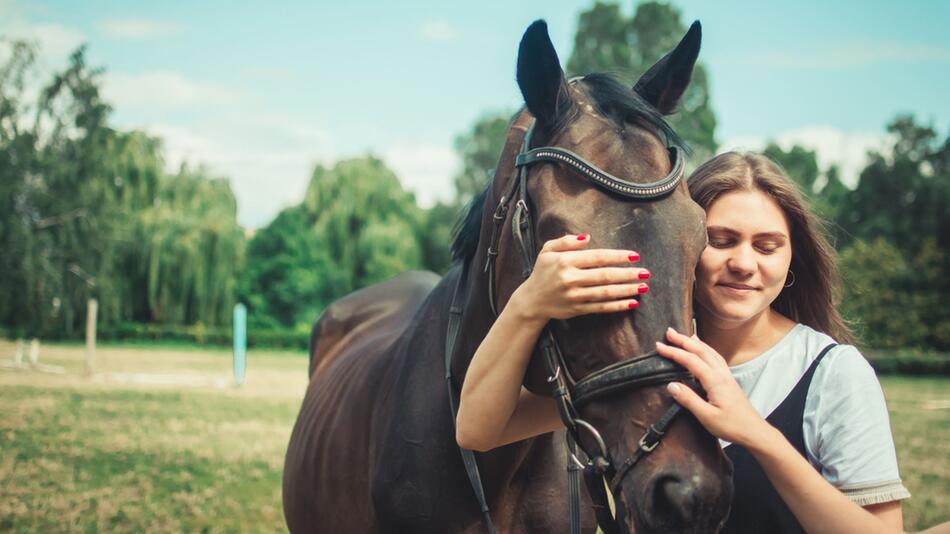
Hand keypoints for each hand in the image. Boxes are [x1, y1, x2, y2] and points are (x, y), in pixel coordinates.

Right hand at [510, 232, 649, 321]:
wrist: (531, 301)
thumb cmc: (542, 272)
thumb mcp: (547, 250)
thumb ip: (566, 241)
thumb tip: (588, 237)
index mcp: (565, 261)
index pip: (597, 257)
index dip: (617, 256)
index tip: (634, 256)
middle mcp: (570, 279)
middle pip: (605, 276)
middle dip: (627, 274)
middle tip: (646, 272)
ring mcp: (574, 296)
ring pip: (605, 293)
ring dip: (627, 290)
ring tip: (643, 286)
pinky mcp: (577, 310)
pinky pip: (601, 307)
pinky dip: (617, 305)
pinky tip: (631, 302)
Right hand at [656, 327, 771, 446]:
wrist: (754, 431)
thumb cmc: (732, 426)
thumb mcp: (706, 417)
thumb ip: (688, 400)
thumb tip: (671, 385)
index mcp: (715, 381)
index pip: (691, 360)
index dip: (674, 352)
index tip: (659, 346)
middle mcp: (721, 374)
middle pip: (701, 350)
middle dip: (683, 340)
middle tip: (669, 332)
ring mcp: (726, 375)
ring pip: (709, 352)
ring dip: (695, 342)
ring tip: (684, 336)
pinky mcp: (729, 380)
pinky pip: (715, 357)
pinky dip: (706, 349)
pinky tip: (703, 350)